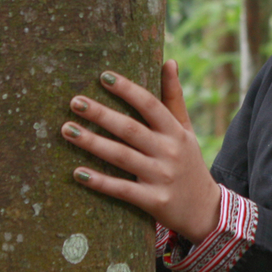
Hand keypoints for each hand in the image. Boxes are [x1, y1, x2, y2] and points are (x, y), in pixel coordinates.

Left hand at [66, 61, 221, 242]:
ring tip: (66, 129)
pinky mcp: (153, 201)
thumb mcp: (186, 131)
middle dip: (101, 114)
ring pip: (122, 157)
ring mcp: (161, 177)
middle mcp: (169, 152)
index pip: (151, 105)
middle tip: (74, 102)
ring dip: (92, 143)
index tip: (104, 76)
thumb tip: (169, 61)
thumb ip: (174, 98)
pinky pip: (122, 189)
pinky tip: (77, 172)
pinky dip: (99, 181)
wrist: (205, 210)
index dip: (128, 90)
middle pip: (130, 129)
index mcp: (176, 132)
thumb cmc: (189, 164)